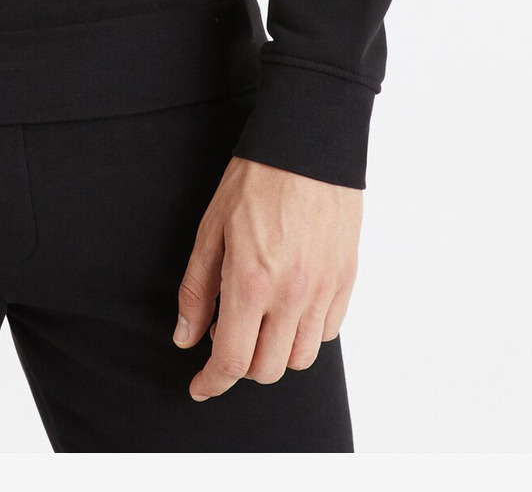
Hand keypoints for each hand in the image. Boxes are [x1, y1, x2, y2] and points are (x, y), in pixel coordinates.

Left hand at [173, 156, 360, 398]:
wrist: (307, 146)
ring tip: (259, 319)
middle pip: (267, 369)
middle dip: (241, 365)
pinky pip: (327, 331)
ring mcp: (323, 290)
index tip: (200, 386)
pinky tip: (288, 304)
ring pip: (301, 358)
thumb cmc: (254, 180)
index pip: (231, 360)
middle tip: (226, 336)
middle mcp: (291, 296)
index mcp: (251, 283)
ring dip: (275, 351)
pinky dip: (305, 331)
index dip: (212, 382)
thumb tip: (185, 337)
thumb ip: (197, 290)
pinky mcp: (345, 280)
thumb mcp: (210, 230)